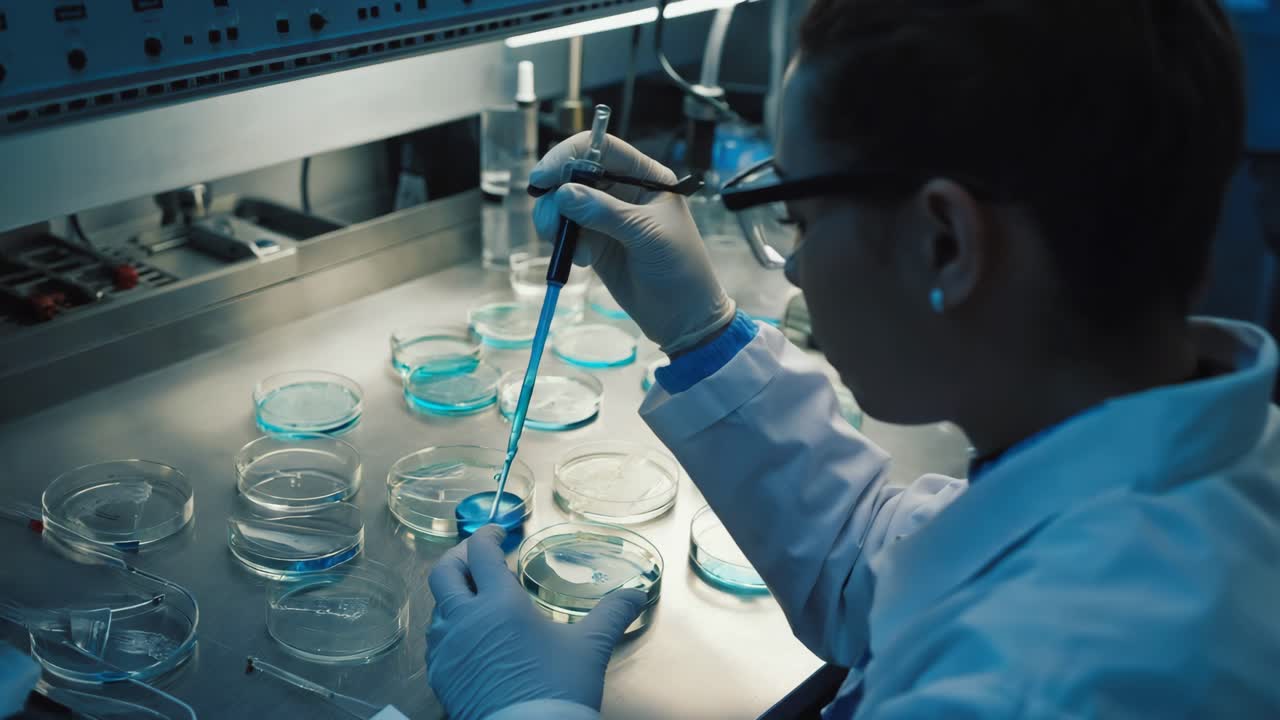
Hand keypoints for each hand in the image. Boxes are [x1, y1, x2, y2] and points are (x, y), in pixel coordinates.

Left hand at [426, 525, 646, 719]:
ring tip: (478, 599)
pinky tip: (470, 637)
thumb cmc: (557, 690)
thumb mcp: (590, 647)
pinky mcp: (441, 675)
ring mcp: (447, 649)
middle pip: (445, 572)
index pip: (481, 553)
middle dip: (460, 556)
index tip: (498, 534)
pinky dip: (449, 628)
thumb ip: (611, 614)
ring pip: (438, 608)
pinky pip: (436, 641)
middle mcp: (465, 620)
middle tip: (479, 556)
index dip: (488, 536)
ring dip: (454, 595)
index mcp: (500, 604)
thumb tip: (636, 595)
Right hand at [530, 133, 735, 354]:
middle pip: (574, 173)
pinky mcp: (594, 243)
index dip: (569, 155)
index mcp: (645, 177)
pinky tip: (582, 261)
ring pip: (563, 203)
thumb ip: (604, 212)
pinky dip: (563, 243)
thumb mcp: (646, 235)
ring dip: (555, 221)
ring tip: (567, 247)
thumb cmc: (680, 269)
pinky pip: (565, 231)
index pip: (601, 148)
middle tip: (551, 224)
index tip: (543, 178)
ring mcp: (605, 218)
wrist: (684, 317)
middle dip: (555, 194)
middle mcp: (623, 191)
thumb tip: (563, 194)